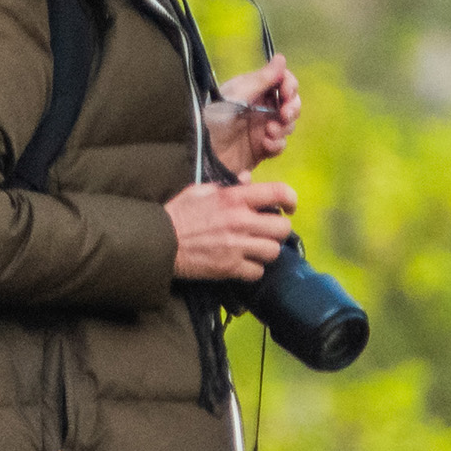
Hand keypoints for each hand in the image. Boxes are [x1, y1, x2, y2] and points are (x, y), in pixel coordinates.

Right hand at [167, 177, 298, 284]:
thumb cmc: (178, 214)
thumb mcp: (200, 190)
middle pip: (282, 228)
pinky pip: (257, 271)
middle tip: (269, 232)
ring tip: (255, 249)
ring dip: (267, 251)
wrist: (160, 242)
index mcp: (234, 198)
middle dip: (279, 230)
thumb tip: (248, 178)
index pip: (278, 192)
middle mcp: (240, 221)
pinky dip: (253, 270)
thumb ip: (227, 184)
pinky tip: (243, 264)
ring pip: (273, 252)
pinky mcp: (230, 267)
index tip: (288, 207)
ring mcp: (236, 246)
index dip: (290, 199)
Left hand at [202, 57, 302, 172]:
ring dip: (284, 128)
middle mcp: (261, 107)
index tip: (287, 93)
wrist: (202, 152)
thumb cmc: (215, 117)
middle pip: (290, 103)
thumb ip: (262, 79)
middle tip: (284, 115)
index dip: (289, 85)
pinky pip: (280, 145)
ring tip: (269, 132)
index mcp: (254, 89)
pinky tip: (266, 145)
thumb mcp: (237, 95)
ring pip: (288, 124)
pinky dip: (277, 144)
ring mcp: (262, 128)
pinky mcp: (262, 148)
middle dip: (292, 108)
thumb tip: (281, 57)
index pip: (281, 81)